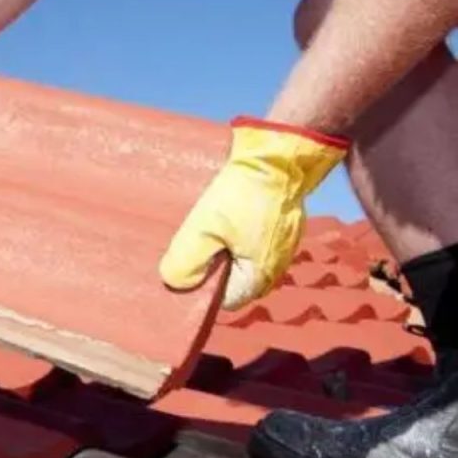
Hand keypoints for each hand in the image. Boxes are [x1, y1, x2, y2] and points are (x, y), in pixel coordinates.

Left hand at [160, 117, 348, 308]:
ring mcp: (281, 248)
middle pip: (232, 281)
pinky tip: (222, 219)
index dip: (200, 288)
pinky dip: (236, 236)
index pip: (222, 301)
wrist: (278, 157)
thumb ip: (187, 262)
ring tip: (206, 230)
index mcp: (258, 276)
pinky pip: (252, 242)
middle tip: (191, 245)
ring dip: (222, 250)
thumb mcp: (204, 228)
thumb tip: (175, 283)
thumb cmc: (243, 194)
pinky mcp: (281, 229)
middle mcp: (274, 268)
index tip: (185, 267)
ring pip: (242, 260)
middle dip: (210, 268)